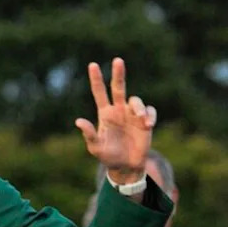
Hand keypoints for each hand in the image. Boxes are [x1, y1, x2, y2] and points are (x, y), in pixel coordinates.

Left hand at [76, 58, 156, 183]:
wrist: (126, 166)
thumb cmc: (108, 157)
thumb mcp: (95, 147)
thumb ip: (89, 134)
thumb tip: (78, 121)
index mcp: (105, 114)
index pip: (99, 93)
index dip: (96, 79)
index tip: (92, 65)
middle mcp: (118, 111)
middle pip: (118, 87)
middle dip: (118, 74)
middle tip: (117, 60)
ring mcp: (132, 115)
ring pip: (136, 101)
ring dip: (139, 108)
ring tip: (142, 121)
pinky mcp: (145, 121)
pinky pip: (150, 111)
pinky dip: (150, 115)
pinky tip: (148, 125)